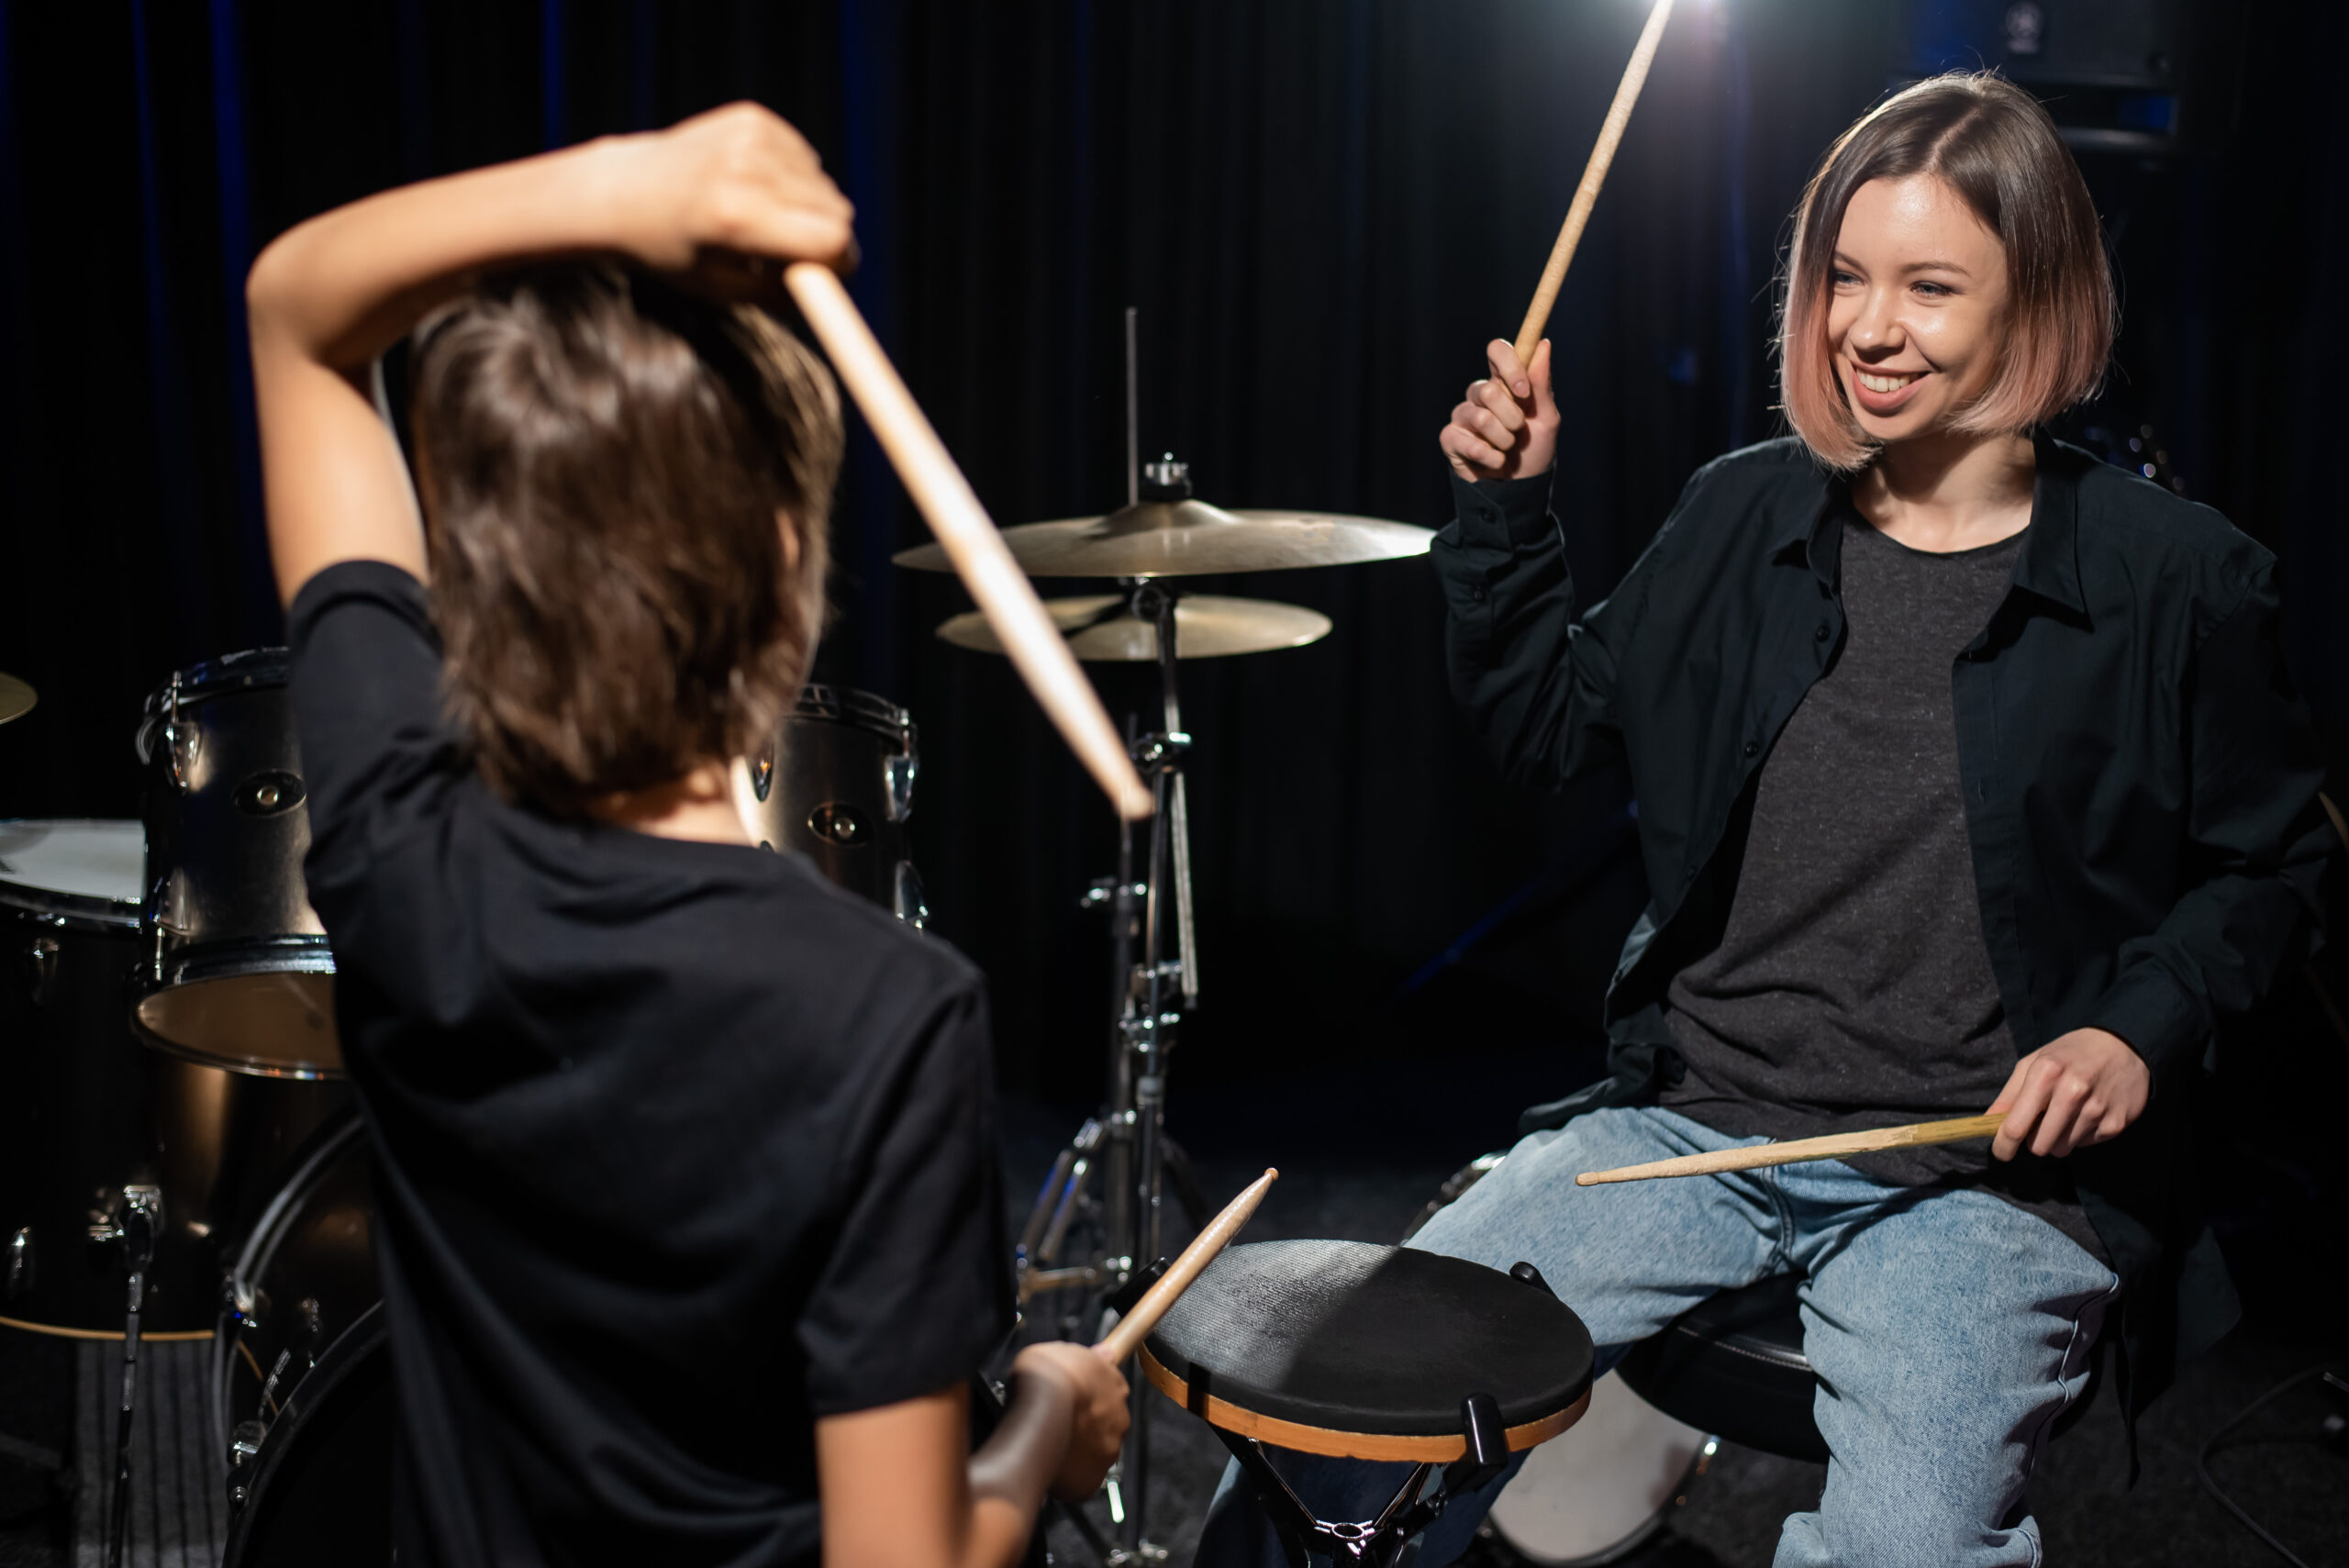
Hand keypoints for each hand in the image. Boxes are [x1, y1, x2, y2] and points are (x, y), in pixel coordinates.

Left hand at [600, 103, 855, 286]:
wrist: (621, 190)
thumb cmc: (671, 251)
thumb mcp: (724, 289)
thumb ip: (785, 290)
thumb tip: (836, 280)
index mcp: (738, 219)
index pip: (833, 239)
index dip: (841, 263)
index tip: (830, 274)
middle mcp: (747, 170)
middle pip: (837, 211)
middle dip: (824, 236)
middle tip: (789, 250)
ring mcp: (751, 137)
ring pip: (823, 185)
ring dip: (806, 206)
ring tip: (759, 214)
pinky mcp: (753, 118)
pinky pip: (806, 159)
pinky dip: (791, 177)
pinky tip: (751, 184)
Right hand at [1011, 1342, 1128, 1500]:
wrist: (1040, 1407)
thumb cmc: (1048, 1375)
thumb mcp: (1063, 1351)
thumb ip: (1087, 1358)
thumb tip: (1104, 1354)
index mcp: (1116, 1385)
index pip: (1107, 1393)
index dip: (1087, 1397)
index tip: (1072, 1398)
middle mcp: (1119, 1420)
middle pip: (1102, 1425)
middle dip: (1083, 1426)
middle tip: (1056, 1423)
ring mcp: (1108, 1451)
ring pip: (1092, 1454)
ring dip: (1076, 1452)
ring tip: (1047, 1446)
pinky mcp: (1091, 1480)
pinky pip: (1080, 1482)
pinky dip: (1067, 1478)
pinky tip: (1048, 1466)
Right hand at [1440, 338, 1558, 481]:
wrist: (1520, 490)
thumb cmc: (1534, 453)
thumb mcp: (1547, 419)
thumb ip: (1541, 384)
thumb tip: (1543, 344)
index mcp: (1504, 383)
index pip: (1496, 351)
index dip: (1509, 365)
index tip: (1523, 391)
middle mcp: (1480, 396)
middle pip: (1488, 389)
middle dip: (1511, 417)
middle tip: (1518, 433)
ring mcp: (1463, 417)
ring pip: (1479, 417)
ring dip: (1502, 439)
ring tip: (1507, 451)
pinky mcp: (1450, 439)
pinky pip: (1464, 439)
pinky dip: (1487, 455)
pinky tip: (1494, 462)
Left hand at [1987, 1028, 2149, 1159]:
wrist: (2123, 1045)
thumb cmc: (2069, 1054)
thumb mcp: (2034, 1063)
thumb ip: (2009, 1094)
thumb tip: (1988, 1123)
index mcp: (2046, 1074)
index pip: (2016, 1126)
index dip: (2003, 1146)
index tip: (2001, 1152)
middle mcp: (2073, 1092)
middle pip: (2039, 1145)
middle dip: (2034, 1140)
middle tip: (2040, 1124)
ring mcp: (2097, 1110)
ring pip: (2062, 1148)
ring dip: (2058, 1137)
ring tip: (2067, 1114)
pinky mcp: (2116, 1123)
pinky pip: (2085, 1145)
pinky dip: (2081, 1135)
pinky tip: (2087, 1113)